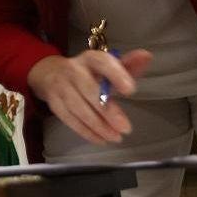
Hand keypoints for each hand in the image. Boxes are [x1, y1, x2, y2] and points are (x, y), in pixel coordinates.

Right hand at [27, 49, 151, 144]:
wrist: (50, 73)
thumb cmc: (88, 72)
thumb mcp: (107, 65)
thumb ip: (128, 64)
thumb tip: (146, 56)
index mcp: (90, 59)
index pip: (102, 62)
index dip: (116, 75)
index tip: (130, 91)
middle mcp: (73, 70)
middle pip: (89, 90)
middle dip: (107, 111)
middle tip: (125, 128)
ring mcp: (60, 87)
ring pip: (78, 108)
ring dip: (98, 125)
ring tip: (116, 137)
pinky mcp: (54, 103)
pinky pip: (69, 119)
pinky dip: (85, 131)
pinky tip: (101, 139)